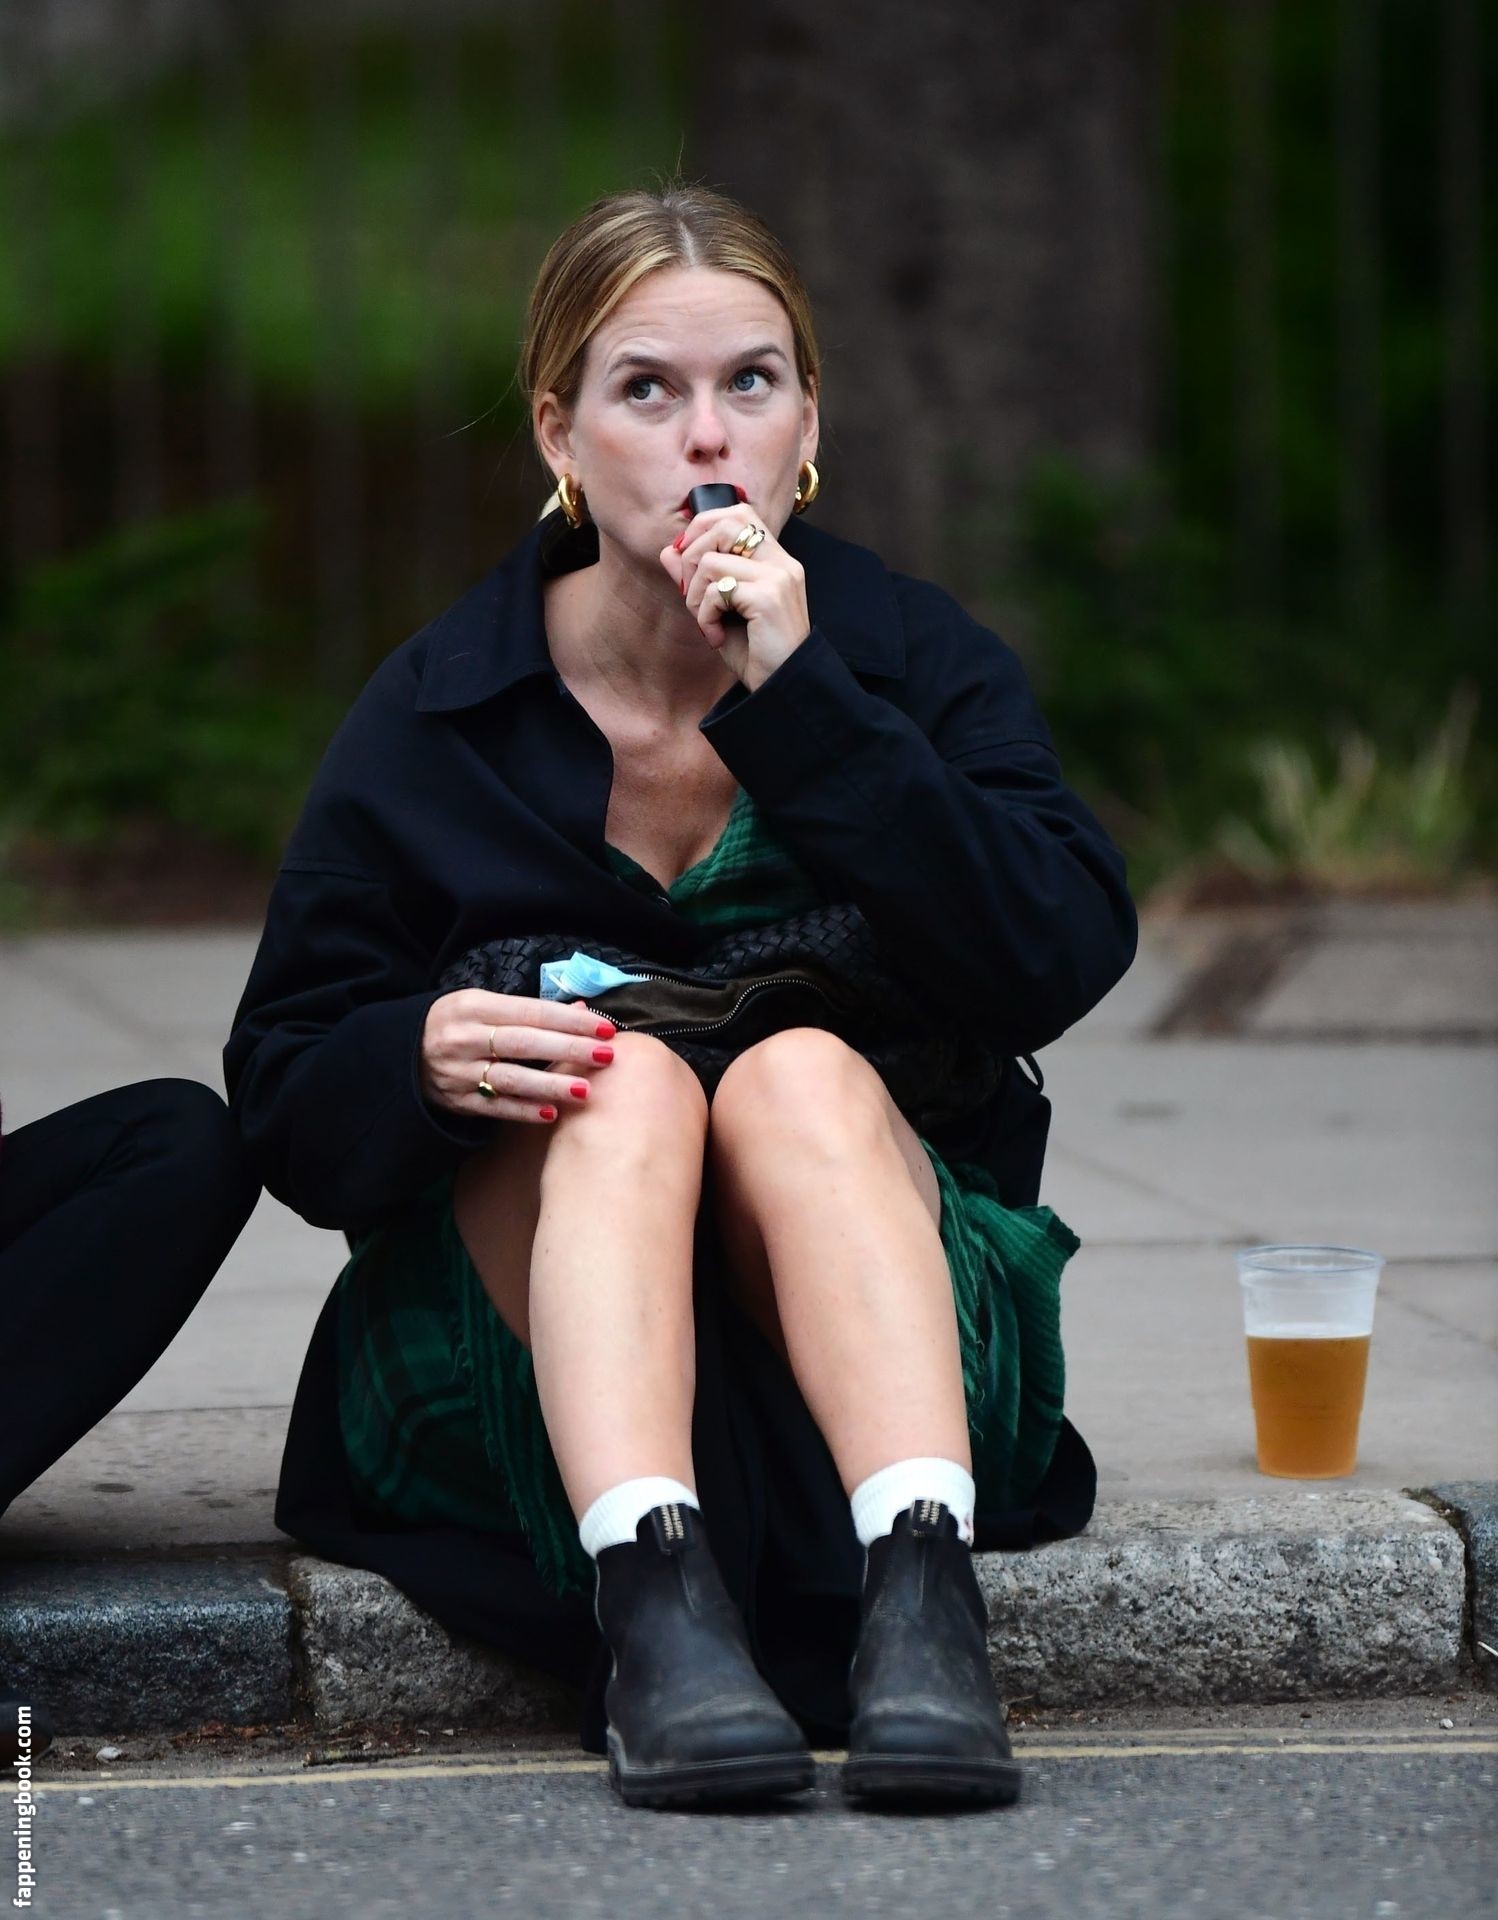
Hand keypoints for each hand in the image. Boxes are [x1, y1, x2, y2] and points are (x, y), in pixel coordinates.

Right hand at [419, 989, 617, 1123]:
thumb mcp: (484, 1005)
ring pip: (510, 1079)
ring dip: (550, 1086)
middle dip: (568, 1049)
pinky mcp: (457, 1101)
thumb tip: (583, 1009)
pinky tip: (551, 1114)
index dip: (569, 1020)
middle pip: (524, 1043)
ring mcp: (459, 1072)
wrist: (404, 1053)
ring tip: (584, 1090)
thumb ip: (530, 1010)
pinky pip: (495, 1108)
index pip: (530, 1012)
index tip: (604, 1029)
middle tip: (605, 1056)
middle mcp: (464, 1038)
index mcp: (473, 1006)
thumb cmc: (457, 1024)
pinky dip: (523, 1111)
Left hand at [658, 495, 810, 692]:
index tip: (688, 560)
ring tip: (706, 621)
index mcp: (776, 560)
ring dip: (695, 594)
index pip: (739, 512)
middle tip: (692, 593)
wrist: (780, 687)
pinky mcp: (768, 597)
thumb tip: (668, 551)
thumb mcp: (719, 611)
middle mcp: (781, 562)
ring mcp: (778, 577)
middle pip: (723, 524)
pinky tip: (716, 636)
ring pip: (711, 560)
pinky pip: (716, 590)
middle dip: (692, 556)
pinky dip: (705, 615)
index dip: (704, 527)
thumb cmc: (755, 652)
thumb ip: (697, 578)